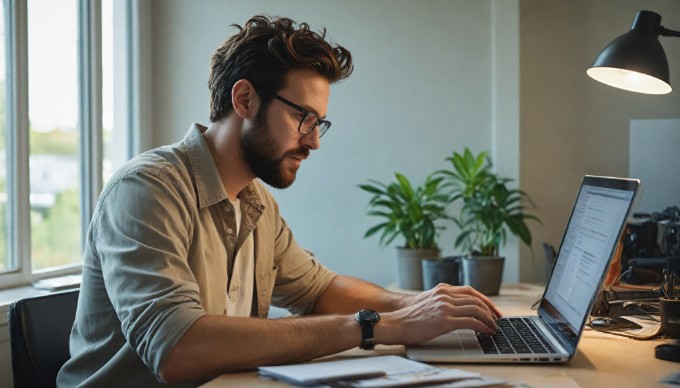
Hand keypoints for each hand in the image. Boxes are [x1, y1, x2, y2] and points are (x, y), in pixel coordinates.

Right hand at [377, 284, 501, 345]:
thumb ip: (443, 300)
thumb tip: (458, 309)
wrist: (396, 323)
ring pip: (476, 309)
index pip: (471, 291)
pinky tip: (486, 332)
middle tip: (498, 319)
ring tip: (493, 328)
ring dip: (489, 320)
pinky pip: (471, 322)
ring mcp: (445, 307)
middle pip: (476, 299)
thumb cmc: (410, 316)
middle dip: (491, 310)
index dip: (485, 300)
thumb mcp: (428, 301)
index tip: (493, 309)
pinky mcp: (444, 320)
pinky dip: (482, 327)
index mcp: (442, 290)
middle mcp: (445, 295)